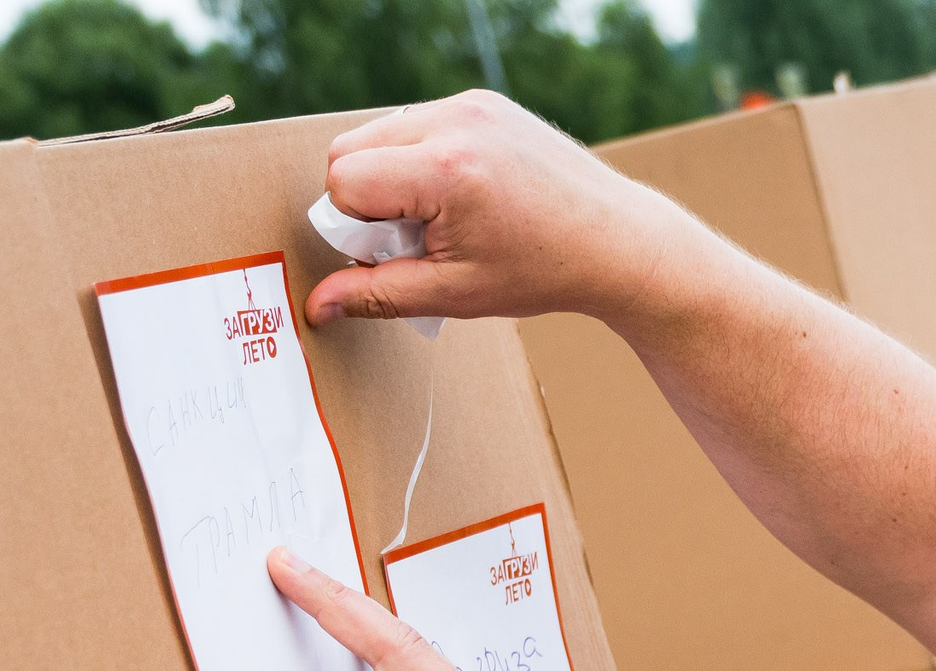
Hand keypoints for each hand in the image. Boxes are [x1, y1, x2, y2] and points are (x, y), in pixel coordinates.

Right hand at [306, 91, 672, 328]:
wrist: (618, 242)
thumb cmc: (543, 272)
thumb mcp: (455, 293)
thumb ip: (378, 294)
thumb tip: (317, 305)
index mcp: (446, 169)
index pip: (344, 181)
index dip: (357, 227)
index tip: (399, 252)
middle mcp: (455, 122)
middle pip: (348, 148)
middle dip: (365, 198)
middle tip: (417, 238)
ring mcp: (472, 104)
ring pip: (379, 132)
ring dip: (391, 176)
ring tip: (442, 218)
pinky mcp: (484, 101)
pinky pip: (418, 124)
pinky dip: (422, 159)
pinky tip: (463, 195)